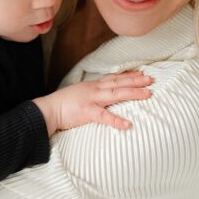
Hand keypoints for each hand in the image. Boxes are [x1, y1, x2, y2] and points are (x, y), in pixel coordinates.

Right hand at [32, 70, 152, 135]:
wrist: (47, 110)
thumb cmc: (61, 104)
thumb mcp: (78, 94)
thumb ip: (91, 94)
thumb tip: (101, 96)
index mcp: (91, 86)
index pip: (112, 78)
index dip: (128, 75)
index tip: (141, 73)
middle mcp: (93, 89)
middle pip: (118, 83)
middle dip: (135, 81)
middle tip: (151, 79)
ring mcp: (91, 99)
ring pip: (115, 94)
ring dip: (133, 93)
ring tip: (148, 94)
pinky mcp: (86, 111)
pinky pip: (103, 116)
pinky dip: (116, 120)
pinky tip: (127, 124)